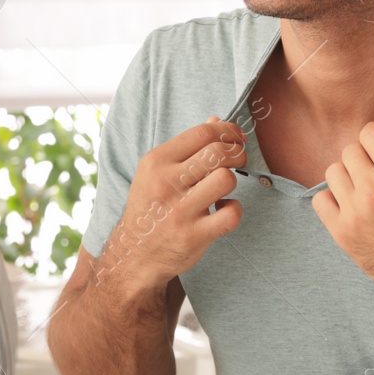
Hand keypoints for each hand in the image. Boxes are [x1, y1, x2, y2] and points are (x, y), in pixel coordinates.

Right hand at [95, 117, 246, 291]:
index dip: (228, 131)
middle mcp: (165, 184)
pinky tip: (222, 210)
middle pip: (217, 152)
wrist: (134, 254)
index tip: (237, 138)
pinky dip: (234, 210)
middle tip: (239, 159)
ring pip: (225, 179)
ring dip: (232, 180)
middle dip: (237, 152)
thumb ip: (187, 146)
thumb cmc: (151, 207)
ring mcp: (180, 211)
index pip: (202, 134)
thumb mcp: (157, 172)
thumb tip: (216, 120)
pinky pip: (231, 214)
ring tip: (224, 187)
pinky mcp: (193, 236)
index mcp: (156, 162)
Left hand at [311, 122, 373, 303]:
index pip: (369, 132)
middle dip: (364, 156)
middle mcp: (372, 190)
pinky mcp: (342, 233)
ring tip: (363, 189)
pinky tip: (349, 205)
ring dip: (348, 176)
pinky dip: (332, 199)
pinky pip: (320, 200)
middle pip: (349, 151)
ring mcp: (354, 213)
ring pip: (333, 172)